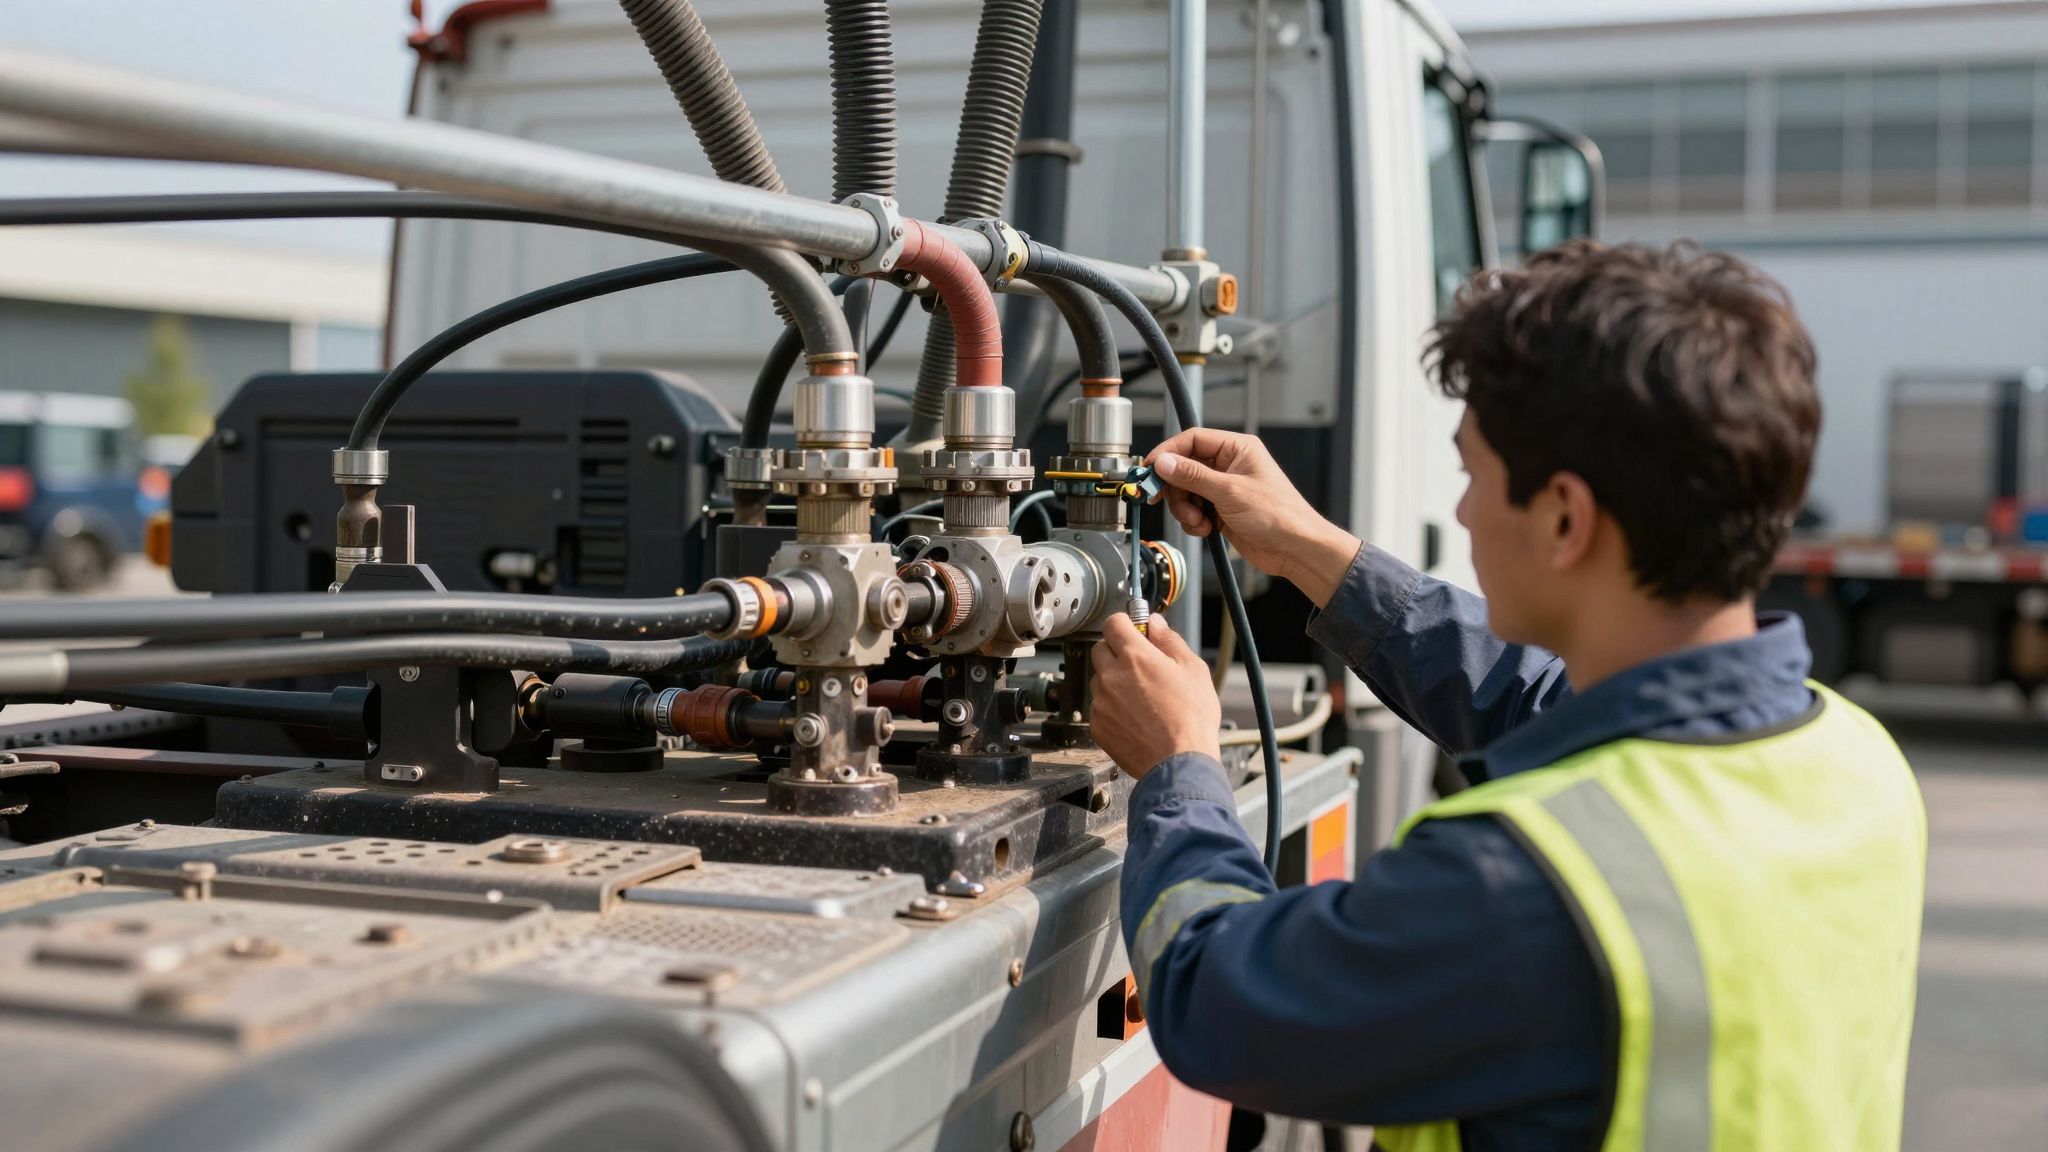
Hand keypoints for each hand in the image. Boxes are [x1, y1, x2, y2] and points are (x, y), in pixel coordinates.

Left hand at [1089, 614, 1221, 779]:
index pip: (1113, 622)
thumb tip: (1154, 623)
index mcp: (1135, 657)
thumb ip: (1169, 640)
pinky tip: (1135, 717)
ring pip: (1099, 679)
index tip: (1134, 630)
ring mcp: (1101, 702)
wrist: (1179, 763)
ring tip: (1142, 698)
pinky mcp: (1098, 725)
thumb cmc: (1191, 718)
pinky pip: (1099, 707)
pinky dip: (1112, 707)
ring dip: (1114, 680)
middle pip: (1101, 648)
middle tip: (1141, 665)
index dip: (1125, 623)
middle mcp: (1111, 676)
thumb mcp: (1193, 669)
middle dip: (1117, 651)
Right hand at [1146, 428, 1359, 606]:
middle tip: (1160, 499)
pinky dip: (1193, 521)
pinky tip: (1206, 529)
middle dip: (1175, 488)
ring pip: (1186, 492)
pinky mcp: (1221, 510)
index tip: (1150, 468)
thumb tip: (1164, 462)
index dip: (1168, 453)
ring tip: (1199, 521)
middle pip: (1184, 468)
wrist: (1295, 548)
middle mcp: (1229, 465)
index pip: (1192, 440)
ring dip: (1185, 509)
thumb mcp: (1229, 491)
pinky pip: (1193, 510)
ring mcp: (1224, 489)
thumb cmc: (1279, 515)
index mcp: (1237, 449)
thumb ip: (1193, 476)